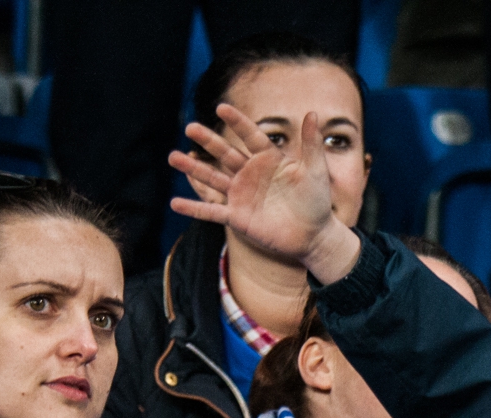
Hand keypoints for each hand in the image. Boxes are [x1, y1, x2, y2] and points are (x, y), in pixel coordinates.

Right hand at [168, 104, 361, 283]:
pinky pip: (212, 212)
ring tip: (173, 157)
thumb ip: (312, 144)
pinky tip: (174, 203)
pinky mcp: (238, 217)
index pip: (250, 136)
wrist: (314, 235)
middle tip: (190, 127)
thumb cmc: (317, 201)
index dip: (237, 123)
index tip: (221, 108)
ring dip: (193, 169)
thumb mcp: (316, 171)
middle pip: (225, 153)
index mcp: (269, 159)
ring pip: (213, 179)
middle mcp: (251, 174)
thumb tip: (312, 113)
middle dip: (208, 141)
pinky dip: (194, 208)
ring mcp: (242, 195)